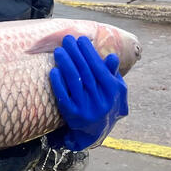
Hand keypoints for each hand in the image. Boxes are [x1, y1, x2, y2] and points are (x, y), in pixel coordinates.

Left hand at [49, 35, 128, 150]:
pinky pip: (64, 97)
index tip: (81, 39)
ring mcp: (86, 108)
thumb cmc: (107, 103)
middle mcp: (100, 100)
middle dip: (75, 54)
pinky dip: (59, 83)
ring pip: (74, 82)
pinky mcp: (73, 116)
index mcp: (112, 91)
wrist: (97, 131)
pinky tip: (54, 70)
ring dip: (66, 64)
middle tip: (67, 40)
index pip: (99, 67)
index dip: (89, 52)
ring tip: (59, 51)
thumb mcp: (116, 90)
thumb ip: (113, 73)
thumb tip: (111, 56)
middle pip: (85, 72)